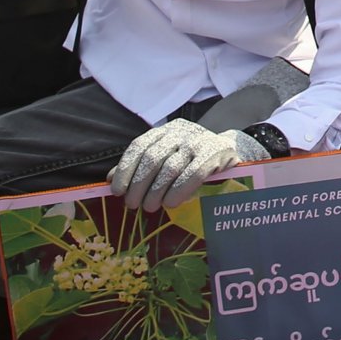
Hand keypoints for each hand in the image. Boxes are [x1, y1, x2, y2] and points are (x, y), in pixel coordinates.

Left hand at [109, 118, 264, 211]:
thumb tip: (110, 180)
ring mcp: (198, 140)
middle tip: (133, 205)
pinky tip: (172, 203)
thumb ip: (140, 166)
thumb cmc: (192, 158)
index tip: (117, 190)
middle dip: (139, 185)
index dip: (125, 169)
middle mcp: (180, 131)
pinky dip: (179, 191)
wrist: (230, 149)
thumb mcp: (166, 156)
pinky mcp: (215, 152)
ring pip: (170, 168)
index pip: (139, 146)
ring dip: (156, 192)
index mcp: (164, 131)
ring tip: (151, 208)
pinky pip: (193, 173)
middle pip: (152, 158)